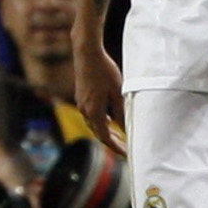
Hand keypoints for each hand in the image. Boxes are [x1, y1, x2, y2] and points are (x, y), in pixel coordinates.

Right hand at [72, 35, 127, 153]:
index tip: (126, 153)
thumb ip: (121, 113)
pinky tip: (110, 116)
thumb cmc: (104, 71)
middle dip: (112, 141)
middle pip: (98, 132)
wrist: (87, 53)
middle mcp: (84, 110)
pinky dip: (102, 120)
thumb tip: (125, 129)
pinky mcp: (81, 96)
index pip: (105, 137)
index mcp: (94, 111)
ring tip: (120, 133)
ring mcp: (81, 103)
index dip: (116, 147)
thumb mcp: (117, 93)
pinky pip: (91, 114)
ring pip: (94, 123)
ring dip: (106, 130)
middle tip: (126, 146)